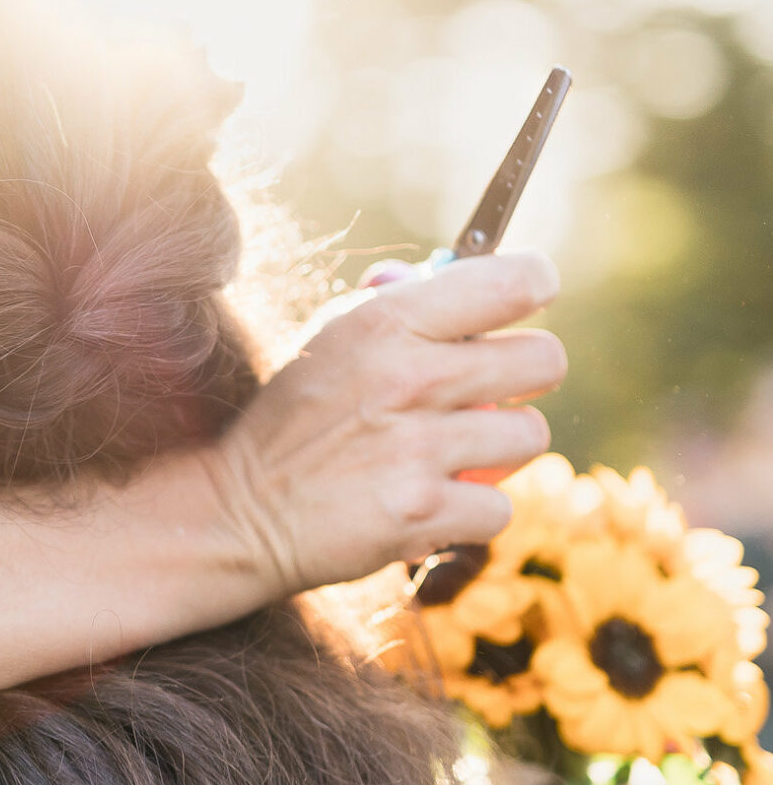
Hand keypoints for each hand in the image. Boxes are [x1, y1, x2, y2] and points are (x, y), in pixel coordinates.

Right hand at [201, 250, 563, 603]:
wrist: (240, 511)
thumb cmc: (293, 420)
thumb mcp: (329, 339)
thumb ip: (396, 305)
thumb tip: (456, 271)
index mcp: (386, 321)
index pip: (513, 281)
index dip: (534, 285)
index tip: (528, 299)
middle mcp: (409, 377)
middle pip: (545, 359)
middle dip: (526, 375)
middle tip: (490, 390)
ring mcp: (419, 448)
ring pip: (530, 435)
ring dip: (498, 449)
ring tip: (451, 454)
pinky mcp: (424, 512)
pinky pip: (500, 507)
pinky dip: (471, 512)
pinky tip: (431, 502)